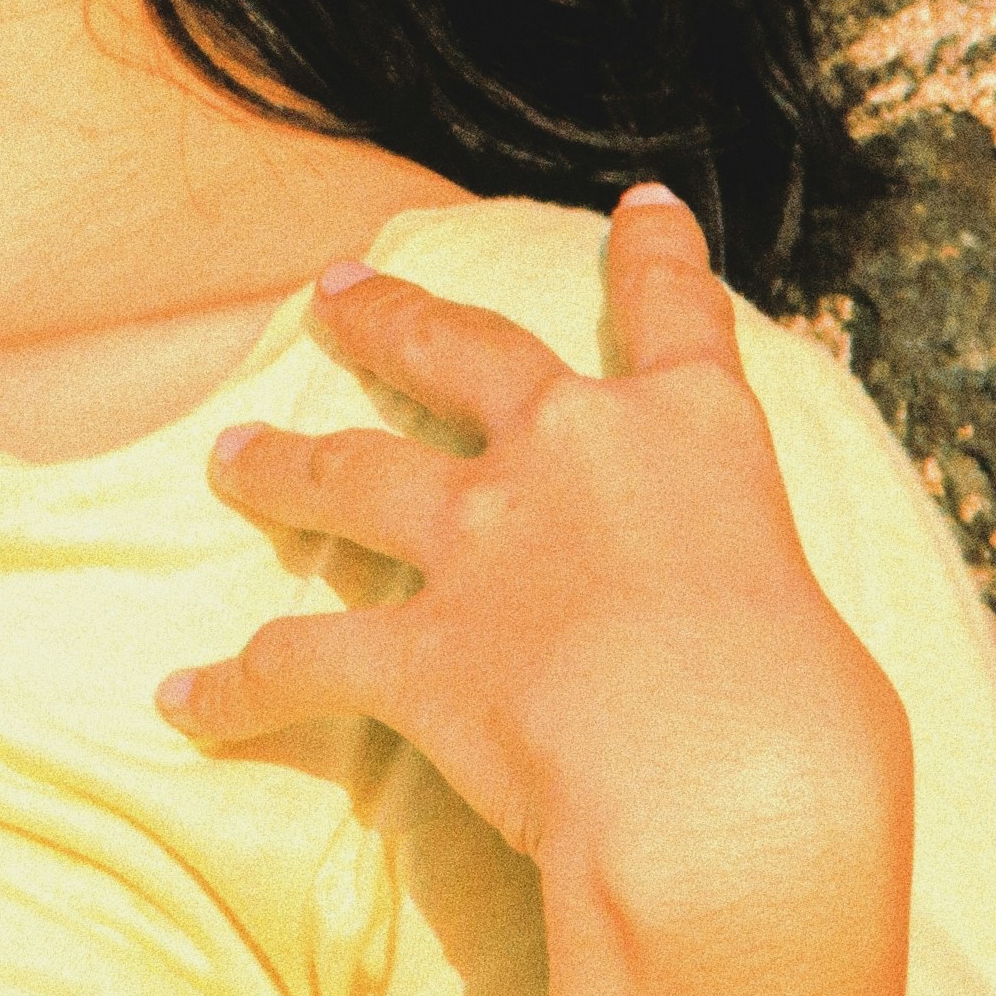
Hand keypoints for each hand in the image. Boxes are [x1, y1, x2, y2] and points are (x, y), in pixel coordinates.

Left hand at [164, 191, 908, 923]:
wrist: (720, 790)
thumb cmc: (811, 728)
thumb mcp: (811, 627)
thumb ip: (741, 596)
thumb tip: (719, 639)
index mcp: (695, 434)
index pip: (675, 313)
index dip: (656, 252)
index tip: (639, 204)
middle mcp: (570, 454)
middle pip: (461, 352)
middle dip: (391, 318)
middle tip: (337, 292)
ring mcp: (479, 541)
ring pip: (353, 475)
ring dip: (285, 465)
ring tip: (234, 456)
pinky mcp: (416, 646)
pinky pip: (298, 660)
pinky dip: (235, 687)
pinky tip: (184, 704)